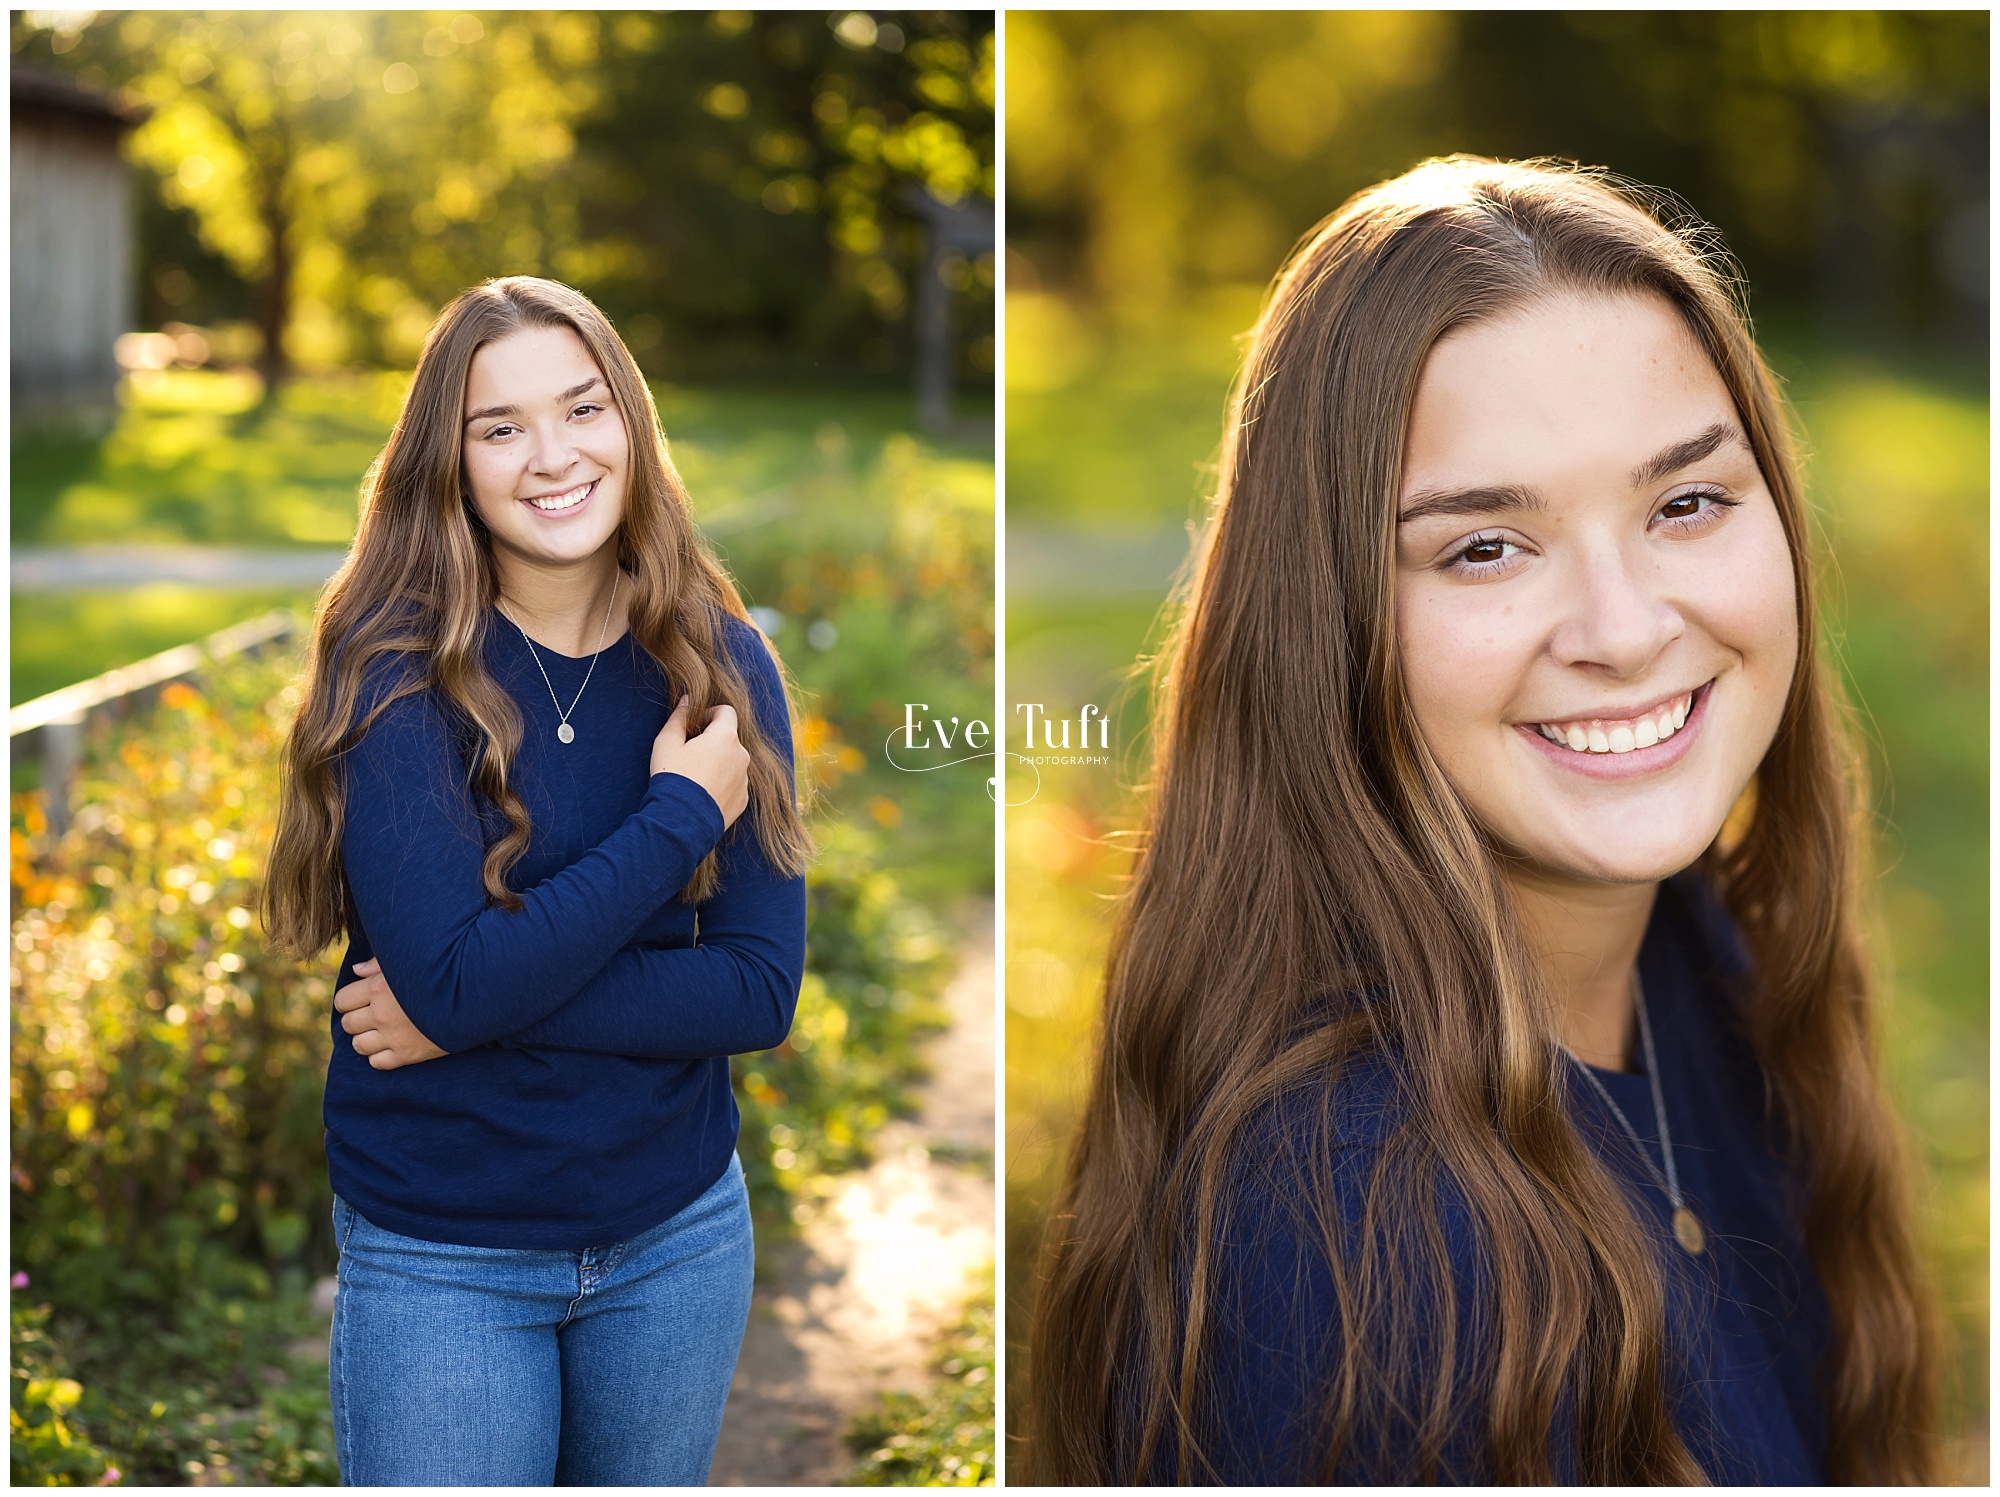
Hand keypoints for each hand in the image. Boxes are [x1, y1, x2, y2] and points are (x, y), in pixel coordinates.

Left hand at [335, 959, 446, 1069]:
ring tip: (380, 1030)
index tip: (360, 999)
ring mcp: (394, 1038)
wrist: (475, 999)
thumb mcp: (409, 961)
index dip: (349, 1000)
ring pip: (359, 1045)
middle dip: (356, 1018)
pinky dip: (378, 1056)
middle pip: (348, 1024)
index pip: (343, 1001)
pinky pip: (377, 1062)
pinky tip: (390, 1045)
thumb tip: (356, 971)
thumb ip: (379, 964)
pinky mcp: (407, 1056)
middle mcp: (382, 1015)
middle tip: (372, 1014)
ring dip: (365, 1038)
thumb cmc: (441, 974)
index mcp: (378, 989)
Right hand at [651, 694, 750, 827]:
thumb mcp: (667, 743)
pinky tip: (702, 792)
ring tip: (695, 776)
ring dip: (719, 761)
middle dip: (713, 739)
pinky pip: (734, 783)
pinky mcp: (743, 799)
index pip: (726, 712)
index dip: (710, 713)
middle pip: (730, 738)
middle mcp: (742, 756)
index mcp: (726, 737)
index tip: (695, 725)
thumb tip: (686, 701)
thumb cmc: (673, 778)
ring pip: (733, 761)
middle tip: (691, 752)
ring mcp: (744, 779)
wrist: (681, 821)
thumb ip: (678, 717)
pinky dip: (722, 782)